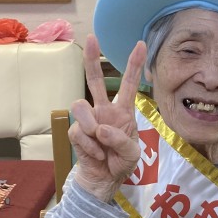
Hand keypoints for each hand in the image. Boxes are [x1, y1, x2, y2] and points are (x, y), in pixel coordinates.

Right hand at [69, 34, 145, 202]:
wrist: (104, 179)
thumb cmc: (121, 162)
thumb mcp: (132, 153)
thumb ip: (121, 140)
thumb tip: (100, 129)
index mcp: (123, 111)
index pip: (129, 84)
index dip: (134, 64)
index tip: (141, 44)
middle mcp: (104, 110)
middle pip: (96, 80)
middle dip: (92, 59)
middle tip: (92, 38)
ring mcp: (89, 120)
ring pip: (80, 104)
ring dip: (90, 124)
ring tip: (100, 142)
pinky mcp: (77, 132)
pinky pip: (79, 132)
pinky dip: (90, 146)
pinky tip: (96, 154)